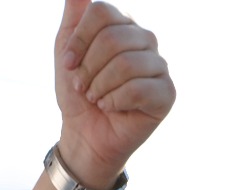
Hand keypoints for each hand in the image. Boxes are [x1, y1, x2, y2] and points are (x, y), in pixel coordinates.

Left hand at [54, 0, 174, 189]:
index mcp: (123, 25)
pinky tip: (111, 108)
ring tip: (96, 99)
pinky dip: (115, 101)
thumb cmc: (77, 92)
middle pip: (112, 37)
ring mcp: (159, 65)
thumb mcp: (66, 50)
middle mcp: (145, 40)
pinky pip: (138, 88)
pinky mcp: (167, 93)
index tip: (69, 64)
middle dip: (88, 68)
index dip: (79, 39)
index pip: (101, 12)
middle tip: (82, 87)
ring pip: (126, 63)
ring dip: (100, 86)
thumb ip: (75, 15)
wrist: (85, 134)